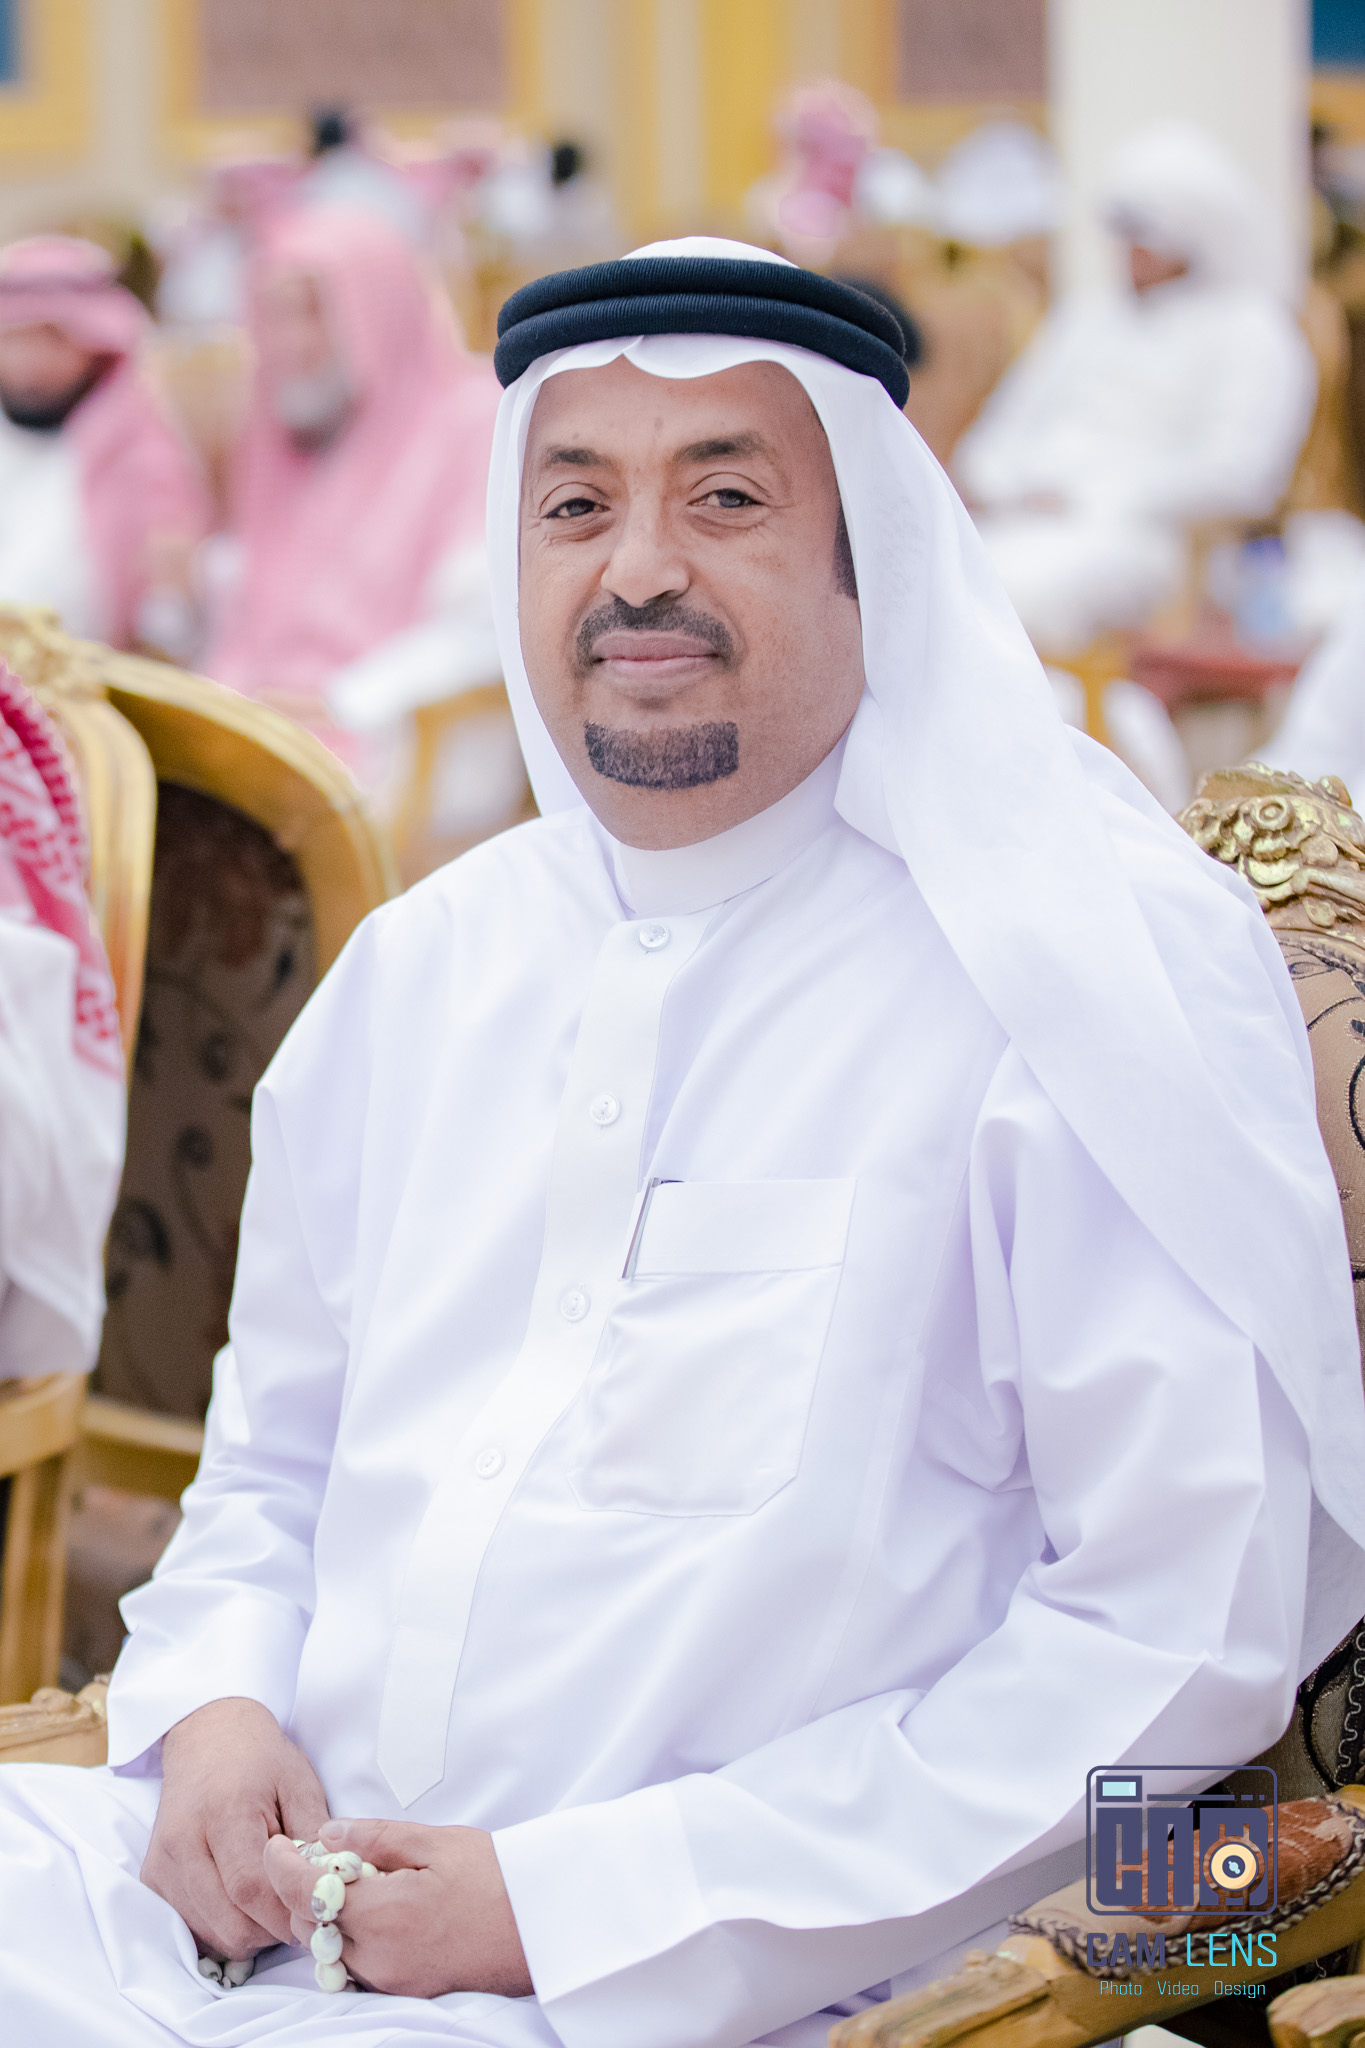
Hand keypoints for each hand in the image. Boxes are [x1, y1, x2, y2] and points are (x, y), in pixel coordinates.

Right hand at [141, 1697, 329, 1960]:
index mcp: (223, 1813)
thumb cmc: (261, 1759)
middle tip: (297, 1908)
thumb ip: (314, 1838)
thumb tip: (329, 1890)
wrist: (207, 1735)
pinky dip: (223, 1926)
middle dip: (272, 1929)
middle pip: (230, 1924)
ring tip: (271, 1898)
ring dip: (249, 1931)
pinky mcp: (152, 1879)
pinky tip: (242, 1898)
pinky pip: (193, 1928)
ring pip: (212, 1934)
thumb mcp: (299, 1784)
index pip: (251, 1889)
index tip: (316, 1912)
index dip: (287, 1912)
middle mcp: (182, 1843)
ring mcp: (161, 1864)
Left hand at [262, 1815, 531, 1998]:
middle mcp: (379, 1957)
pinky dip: (347, 1937)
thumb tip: (327, 1834)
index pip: (306, 1895)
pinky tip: (369, 1908)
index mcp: (384, 1915)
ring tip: (345, 1879)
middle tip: (313, 1855)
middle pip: (309, 1930)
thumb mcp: (436, 1841)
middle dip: (300, 1892)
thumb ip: (375, 1837)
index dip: (280, 1868)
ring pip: (328, 1952)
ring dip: (322, 1917)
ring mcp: (390, 1979)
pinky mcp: (403, 1988)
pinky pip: (354, 1965)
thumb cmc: (496, 1878)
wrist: (540, 1927)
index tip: (276, 1845)